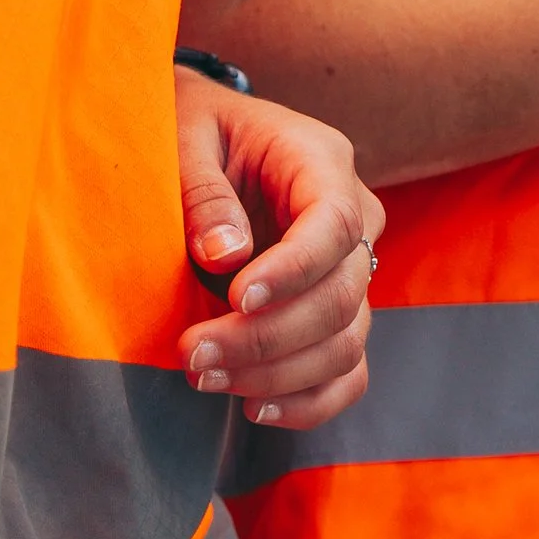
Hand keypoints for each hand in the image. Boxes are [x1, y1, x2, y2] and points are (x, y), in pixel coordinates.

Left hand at [173, 67, 382, 434]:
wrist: (205, 138)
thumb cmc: (193, 130)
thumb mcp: (185, 135)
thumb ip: (203, 190)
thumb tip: (225, 256)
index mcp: (319, 159)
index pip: (334, 223)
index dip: (293, 270)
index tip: (235, 298)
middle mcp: (352, 215)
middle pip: (342, 294)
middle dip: (267, 337)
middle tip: (192, 354)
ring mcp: (350, 269)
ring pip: (346, 342)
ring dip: (277, 375)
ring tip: (204, 376)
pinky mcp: (337, 313)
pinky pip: (347, 372)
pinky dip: (308, 401)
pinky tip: (253, 408)